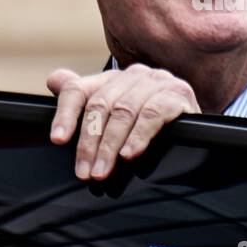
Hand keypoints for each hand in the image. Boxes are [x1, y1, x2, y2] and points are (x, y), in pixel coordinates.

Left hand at [46, 64, 199, 179]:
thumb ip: (85, 99)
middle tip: (85, 171)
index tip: (58, 140)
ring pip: (124, 111)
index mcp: (113, 78)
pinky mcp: (179, 94)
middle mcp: (133, 75)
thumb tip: (53, 79)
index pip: (79, 89)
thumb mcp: (116, 113)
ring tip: (102, 171)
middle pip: (100, 105)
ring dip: (110, 146)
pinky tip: (129, 154)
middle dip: (89, 143)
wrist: (192, 125)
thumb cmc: (150, 123)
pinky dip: (139, 136)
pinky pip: (154, 114)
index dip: (65, 114)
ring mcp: (157, 82)